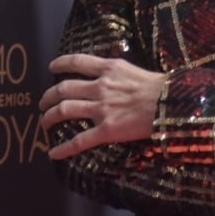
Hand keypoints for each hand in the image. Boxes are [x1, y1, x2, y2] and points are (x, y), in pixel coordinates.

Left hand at [39, 54, 165, 159]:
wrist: (171, 103)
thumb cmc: (162, 86)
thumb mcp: (136, 70)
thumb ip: (119, 73)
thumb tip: (114, 75)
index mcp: (108, 69)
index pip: (77, 62)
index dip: (60, 64)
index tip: (51, 68)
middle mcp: (100, 87)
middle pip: (64, 89)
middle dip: (49, 96)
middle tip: (43, 103)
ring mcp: (101, 109)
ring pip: (65, 110)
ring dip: (50, 117)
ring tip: (44, 122)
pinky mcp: (106, 130)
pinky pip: (79, 140)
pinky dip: (63, 148)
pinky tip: (53, 153)